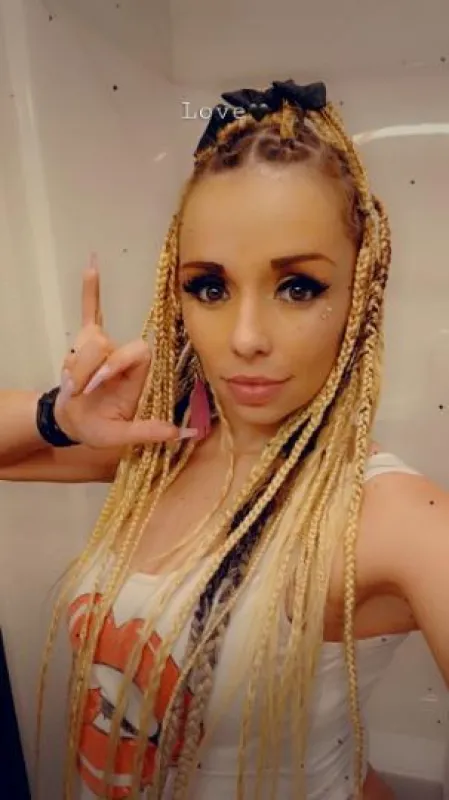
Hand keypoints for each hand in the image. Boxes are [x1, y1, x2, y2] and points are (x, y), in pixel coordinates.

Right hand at [54, 258, 195, 447]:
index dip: (112, 365)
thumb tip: (185, 434)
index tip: (93, 385)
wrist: (73, 421)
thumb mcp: (120, 437)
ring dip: (75, 364)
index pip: (133, 353)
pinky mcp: (85, 339)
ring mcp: (104, 345)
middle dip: (86, 368)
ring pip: (87, 339)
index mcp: (138, 375)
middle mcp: (124, 355)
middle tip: (79, 390)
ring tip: (73, 386)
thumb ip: (148, 432)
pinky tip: (92, 267)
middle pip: (103, 344)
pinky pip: (91, 310)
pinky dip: (91, 291)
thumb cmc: (98, 428)